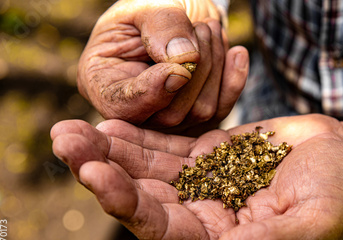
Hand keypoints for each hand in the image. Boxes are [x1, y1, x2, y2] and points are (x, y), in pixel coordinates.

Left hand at [51, 114, 342, 239]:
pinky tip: (110, 121)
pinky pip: (167, 145)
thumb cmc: (340, 196)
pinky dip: (139, 134)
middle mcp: (206, 213)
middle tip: (66, 143)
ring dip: (110, 150)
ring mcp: (205, 181)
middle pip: (143, 198)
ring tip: (72, 129)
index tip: (95, 175)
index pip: (165, 229)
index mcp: (225, 239)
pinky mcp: (210, 152)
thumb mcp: (313, 224)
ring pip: (148, 169)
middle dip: (103, 171)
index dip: (128, 205)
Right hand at [78, 0, 248, 133]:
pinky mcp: (198, 121)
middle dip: (195, 67)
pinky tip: (237, 54)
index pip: (125, 106)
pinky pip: (223, 109)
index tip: (177, 71)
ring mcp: (169, 124)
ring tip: (209, 30)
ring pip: (202, 111)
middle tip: (202, 27)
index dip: (153, 92)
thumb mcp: (144, 7)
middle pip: (171, 114)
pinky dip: (233, 80)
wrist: (174, 20)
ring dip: (215, 65)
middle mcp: (136, 114)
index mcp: (105, 86)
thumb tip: (185, 58)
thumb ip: (160, 25)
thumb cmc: (148, 14)